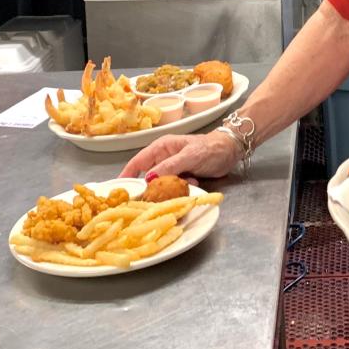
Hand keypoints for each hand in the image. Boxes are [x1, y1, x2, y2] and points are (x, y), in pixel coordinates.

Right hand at [120, 131, 239, 179]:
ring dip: (170, 189)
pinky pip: (175, 188)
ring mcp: (173, 168)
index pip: (137, 162)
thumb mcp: (188, 156)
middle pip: (148, 177)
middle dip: (150, 188)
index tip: (117, 191)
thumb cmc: (209, 148)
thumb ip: (169, 167)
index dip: (126, 176)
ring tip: (181, 187)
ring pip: (162, 185)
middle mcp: (164, 158)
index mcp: (161, 148)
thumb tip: (148, 179)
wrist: (230, 150)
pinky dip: (181, 189)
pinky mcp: (183, 177)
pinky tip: (194, 183)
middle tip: (148, 201)